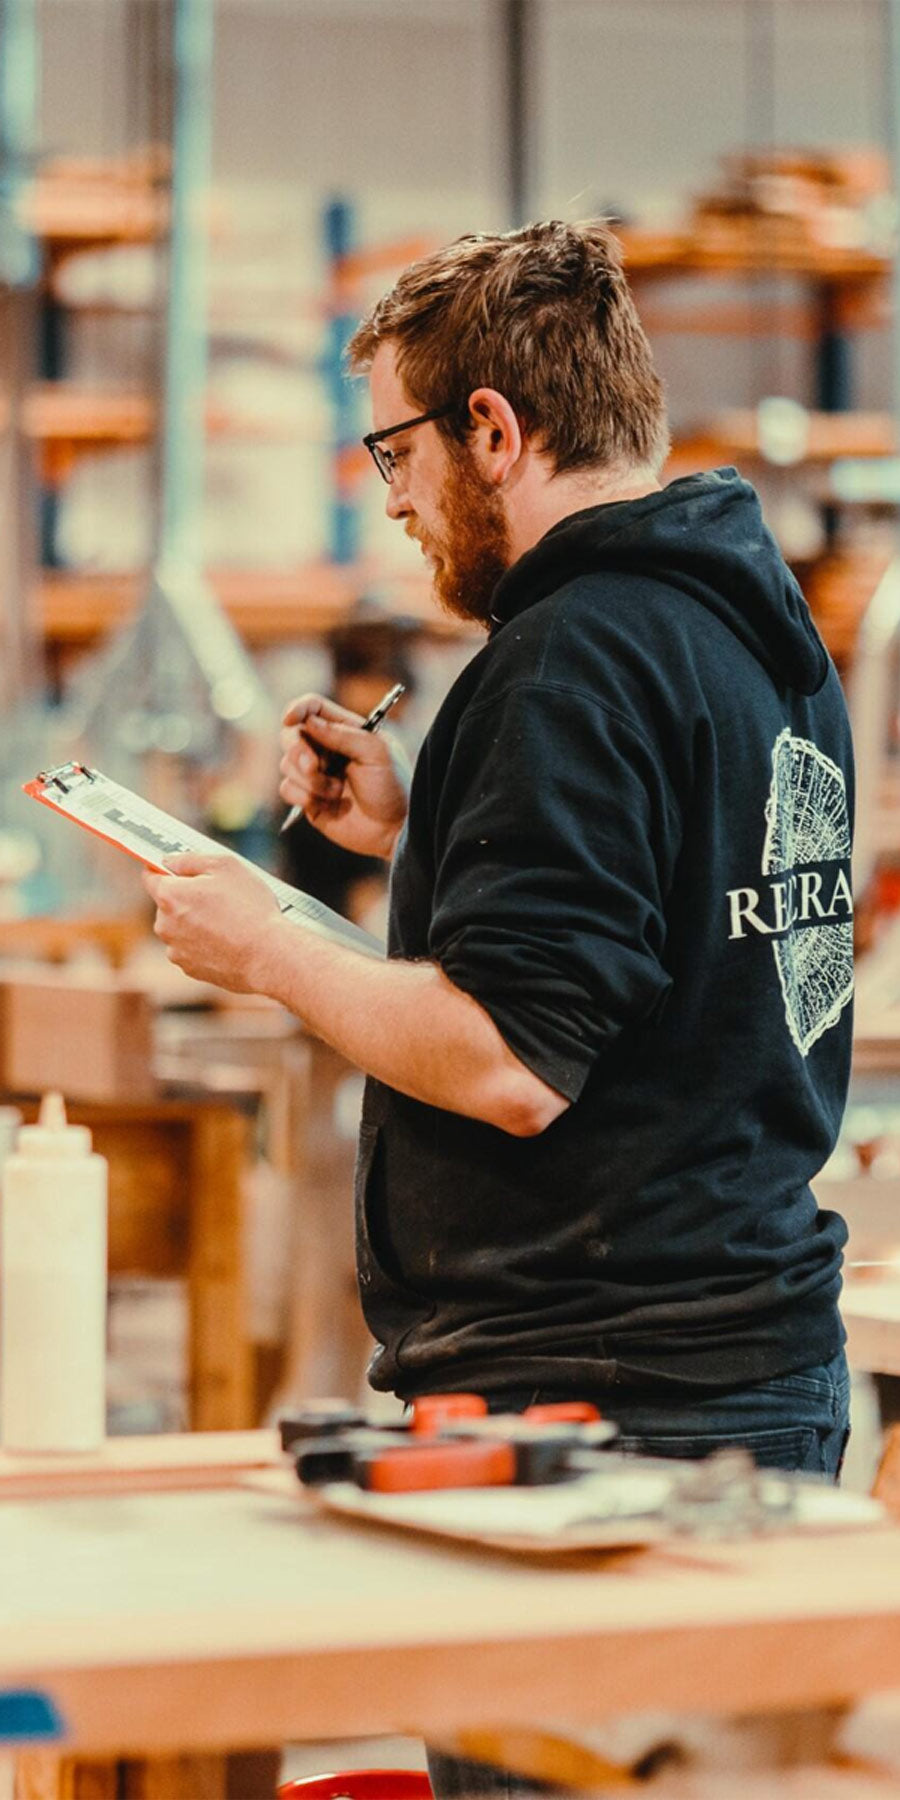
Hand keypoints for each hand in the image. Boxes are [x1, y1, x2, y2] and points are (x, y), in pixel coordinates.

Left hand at [143, 852, 286, 993]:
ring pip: (180, 928)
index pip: (150, 876)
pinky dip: (204, 943)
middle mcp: (164, 924)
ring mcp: (176, 949)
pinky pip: (191, 948)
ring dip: (195, 922)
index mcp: (169, 895)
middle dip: (187, 898)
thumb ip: (190, 859)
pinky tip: (228, 939)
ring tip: (228, 921)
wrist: (267, 955)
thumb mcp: (225, 866)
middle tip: (218, 896)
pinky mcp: (189, 968)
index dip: (164, 869)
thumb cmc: (249, 909)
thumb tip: (170, 861)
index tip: (176, 868)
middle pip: (167, 903)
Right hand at [279, 692, 409, 858]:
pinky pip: (287, 789)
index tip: (290, 719)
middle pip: (291, 734)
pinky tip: (326, 803)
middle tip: (313, 766)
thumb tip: (309, 722)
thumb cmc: (393, 786)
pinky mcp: (309, 799)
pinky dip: (302, 795)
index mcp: (345, 731)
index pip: (313, 708)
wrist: (394, 829)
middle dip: (297, 749)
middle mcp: (327, 750)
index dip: (298, 709)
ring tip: (336, 791)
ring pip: (287, 764)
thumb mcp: (376, 752)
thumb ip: (343, 734)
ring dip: (309, 779)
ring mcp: (316, 775)